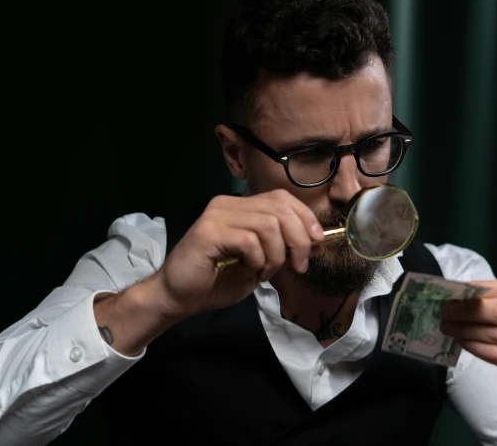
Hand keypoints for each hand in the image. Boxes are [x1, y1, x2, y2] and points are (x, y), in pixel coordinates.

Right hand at [153, 189, 323, 318]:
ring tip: (267, 272)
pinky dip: (258, 260)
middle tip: (299, 265)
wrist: (179, 297)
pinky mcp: (208, 232)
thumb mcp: (260, 263)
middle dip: (299, 238)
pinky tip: (251, 271)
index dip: (305, 217)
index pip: (282, 198)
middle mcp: (228, 204)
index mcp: (240, 207)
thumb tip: (316, 240)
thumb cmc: (216, 281)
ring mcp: (217, 215)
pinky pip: (249, 241)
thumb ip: (282, 248)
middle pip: (279, 208)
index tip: (317, 242)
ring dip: (277, 254)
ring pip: (268, 224)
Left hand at [440, 279, 496, 401]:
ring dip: (466, 328)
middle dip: (469, 309)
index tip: (454, 291)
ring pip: (495, 334)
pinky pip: (494, 354)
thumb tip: (461, 291)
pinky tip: (461, 340)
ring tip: (448, 325)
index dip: (480, 289)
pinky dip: (474, 345)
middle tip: (446, 310)